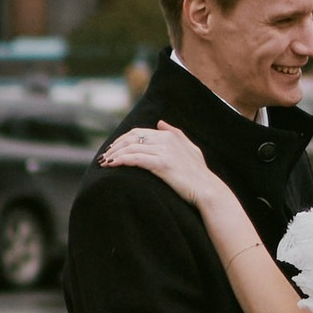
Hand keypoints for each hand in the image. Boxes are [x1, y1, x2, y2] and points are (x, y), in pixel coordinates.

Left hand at [103, 122, 218, 206]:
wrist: (208, 190)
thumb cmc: (199, 174)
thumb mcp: (191, 149)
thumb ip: (176, 134)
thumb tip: (160, 122)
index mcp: (170, 135)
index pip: (138, 132)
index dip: (122, 140)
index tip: (112, 149)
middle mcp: (166, 139)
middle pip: (132, 138)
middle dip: (115, 146)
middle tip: (104, 156)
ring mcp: (164, 151)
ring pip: (131, 148)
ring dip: (114, 154)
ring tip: (104, 163)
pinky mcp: (162, 164)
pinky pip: (135, 158)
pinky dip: (121, 160)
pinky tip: (112, 165)